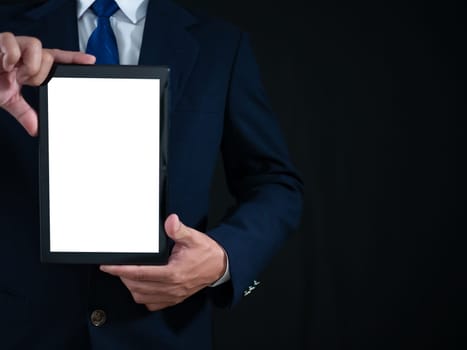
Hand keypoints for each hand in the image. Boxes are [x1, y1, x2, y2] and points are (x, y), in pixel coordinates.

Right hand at [0, 32, 94, 135]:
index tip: (90, 61)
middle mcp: (24, 53)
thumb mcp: (8, 99)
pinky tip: (5, 64)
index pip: (56, 59)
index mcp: (30, 65)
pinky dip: (11, 55)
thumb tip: (36, 129)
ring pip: (36, 47)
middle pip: (48, 57)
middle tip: (23, 79)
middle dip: (38, 73)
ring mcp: (13, 46)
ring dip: (28, 65)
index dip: (74, 59)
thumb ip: (24, 113)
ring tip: (13, 72)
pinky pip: (13, 43)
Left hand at [100, 214, 226, 311]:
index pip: (140, 273)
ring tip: (126, 275)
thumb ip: (179, 230)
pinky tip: (141, 287)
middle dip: (123, 277)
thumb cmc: (206, 253)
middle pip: (137, 287)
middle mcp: (172, 287)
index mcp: (174, 272)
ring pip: (142, 297)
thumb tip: (170, 221)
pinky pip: (152, 304)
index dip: (121, 270)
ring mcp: (173, 295)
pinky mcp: (175, 299)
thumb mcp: (194, 237)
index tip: (108, 266)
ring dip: (131, 287)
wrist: (220, 266)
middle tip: (116, 267)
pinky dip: (143, 297)